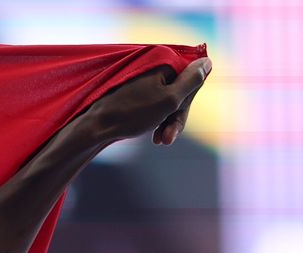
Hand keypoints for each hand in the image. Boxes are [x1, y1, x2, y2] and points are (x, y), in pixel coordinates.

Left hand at [80, 56, 211, 146]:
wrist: (95, 129)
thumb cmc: (131, 114)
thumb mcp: (169, 100)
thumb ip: (191, 81)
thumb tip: (207, 61)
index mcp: (162, 62)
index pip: (192, 76)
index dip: (188, 100)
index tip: (177, 116)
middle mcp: (154, 67)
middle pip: (180, 91)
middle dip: (177, 116)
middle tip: (167, 138)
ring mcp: (144, 80)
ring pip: (168, 101)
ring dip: (168, 122)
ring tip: (161, 141)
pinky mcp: (135, 92)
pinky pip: (155, 104)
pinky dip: (157, 120)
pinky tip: (154, 137)